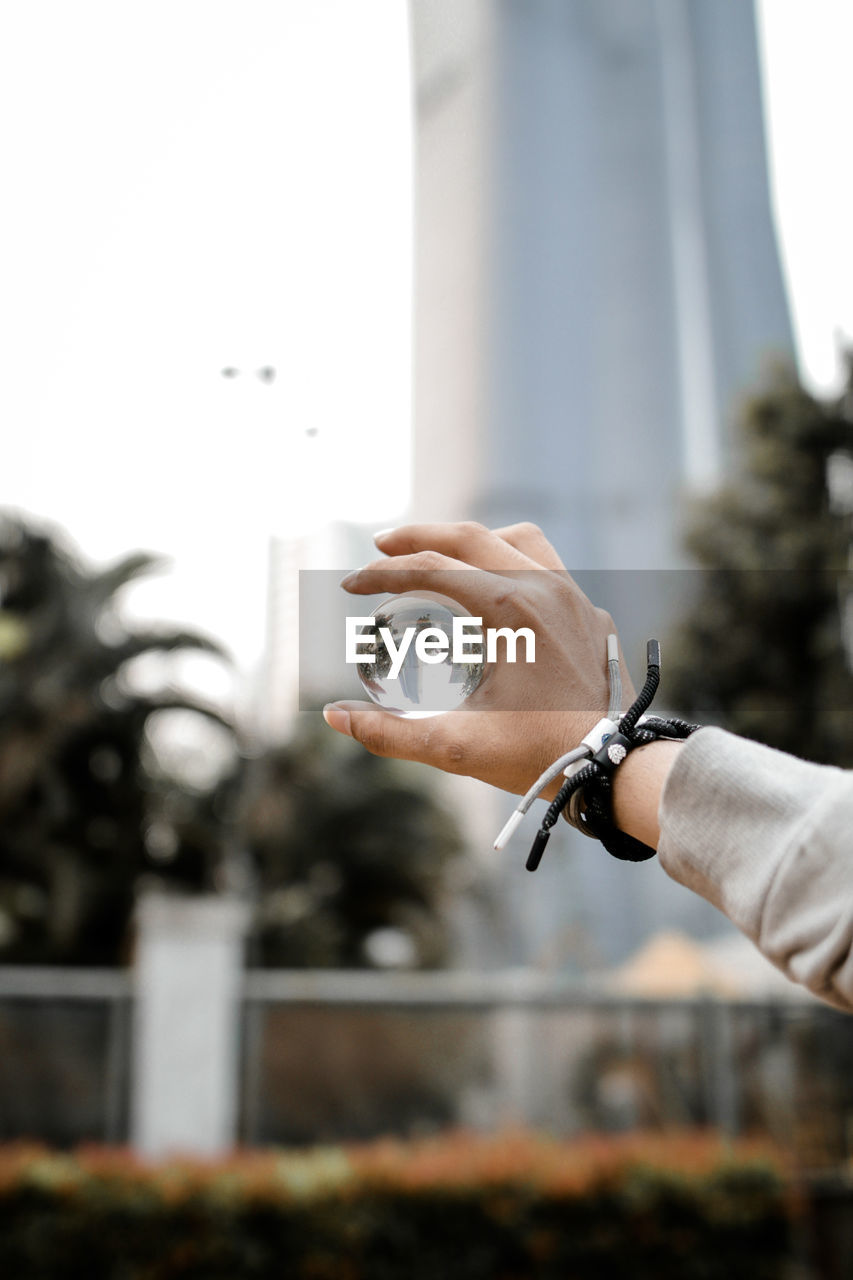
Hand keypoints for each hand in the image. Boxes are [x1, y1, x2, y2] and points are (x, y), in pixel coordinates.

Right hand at [323, 521, 635, 798]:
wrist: (617, 766)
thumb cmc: (540, 755)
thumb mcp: (456, 746)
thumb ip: (390, 733)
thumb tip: (335, 717)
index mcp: (509, 608)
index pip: (431, 570)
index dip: (382, 574)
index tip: (350, 586)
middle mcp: (543, 588)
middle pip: (470, 539)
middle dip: (419, 538)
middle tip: (382, 547)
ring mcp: (573, 597)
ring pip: (517, 541)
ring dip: (473, 542)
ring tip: (442, 556)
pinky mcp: (591, 615)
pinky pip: (549, 567)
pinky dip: (513, 564)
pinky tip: (498, 591)